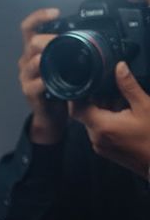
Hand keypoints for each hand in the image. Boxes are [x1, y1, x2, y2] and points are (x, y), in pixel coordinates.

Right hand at [18, 8, 68, 144]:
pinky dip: (45, 81)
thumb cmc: (57, 88)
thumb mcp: (61, 65)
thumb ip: (65, 51)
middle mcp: (26, 61)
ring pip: (32, 61)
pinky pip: (36, 83)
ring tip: (59, 59)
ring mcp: (26, 77)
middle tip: (63, 41)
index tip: (56, 12)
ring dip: (46, 59)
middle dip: (49, 40)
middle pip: (31, 42)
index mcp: (34, 51)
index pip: (29, 27)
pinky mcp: (29, 92)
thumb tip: (84, 34)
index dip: (39, 16)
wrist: (50, 115)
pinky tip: (53, 81)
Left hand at [70, 62, 149, 177]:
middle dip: (95, 101)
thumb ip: (129, 86)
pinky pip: (100, 132)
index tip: (84, 85)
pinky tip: (123, 116)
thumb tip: (120, 68)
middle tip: (111, 91)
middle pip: (85, 114)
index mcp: (102, 126)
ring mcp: (100, 146)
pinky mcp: (106, 151)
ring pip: (93, 123)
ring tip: (121, 103)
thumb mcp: (144, 106)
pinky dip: (107, 122)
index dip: (76, 96)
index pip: (76, 109)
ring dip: (103, 111)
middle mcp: (96, 138)